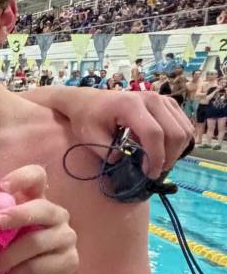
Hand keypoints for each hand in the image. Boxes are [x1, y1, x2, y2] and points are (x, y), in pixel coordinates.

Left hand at [0, 165, 78, 273]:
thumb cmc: (7, 251)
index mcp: (35, 200)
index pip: (37, 177)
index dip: (22, 177)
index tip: (4, 187)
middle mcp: (55, 214)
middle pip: (43, 208)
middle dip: (18, 214)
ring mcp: (66, 237)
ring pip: (38, 242)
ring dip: (9, 256)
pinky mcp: (69, 261)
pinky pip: (43, 265)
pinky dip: (21, 272)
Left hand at [69, 89, 190, 177]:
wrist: (90, 101)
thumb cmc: (88, 119)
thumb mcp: (89, 136)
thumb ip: (106, 150)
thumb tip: (124, 160)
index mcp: (131, 105)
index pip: (153, 133)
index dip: (155, 157)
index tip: (148, 174)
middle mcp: (152, 99)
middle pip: (174, 132)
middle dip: (168, 157)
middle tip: (154, 173)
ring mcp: (163, 99)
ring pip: (184, 130)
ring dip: (176, 151)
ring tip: (158, 163)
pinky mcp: (169, 103)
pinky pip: (184, 126)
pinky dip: (178, 142)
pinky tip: (163, 151)